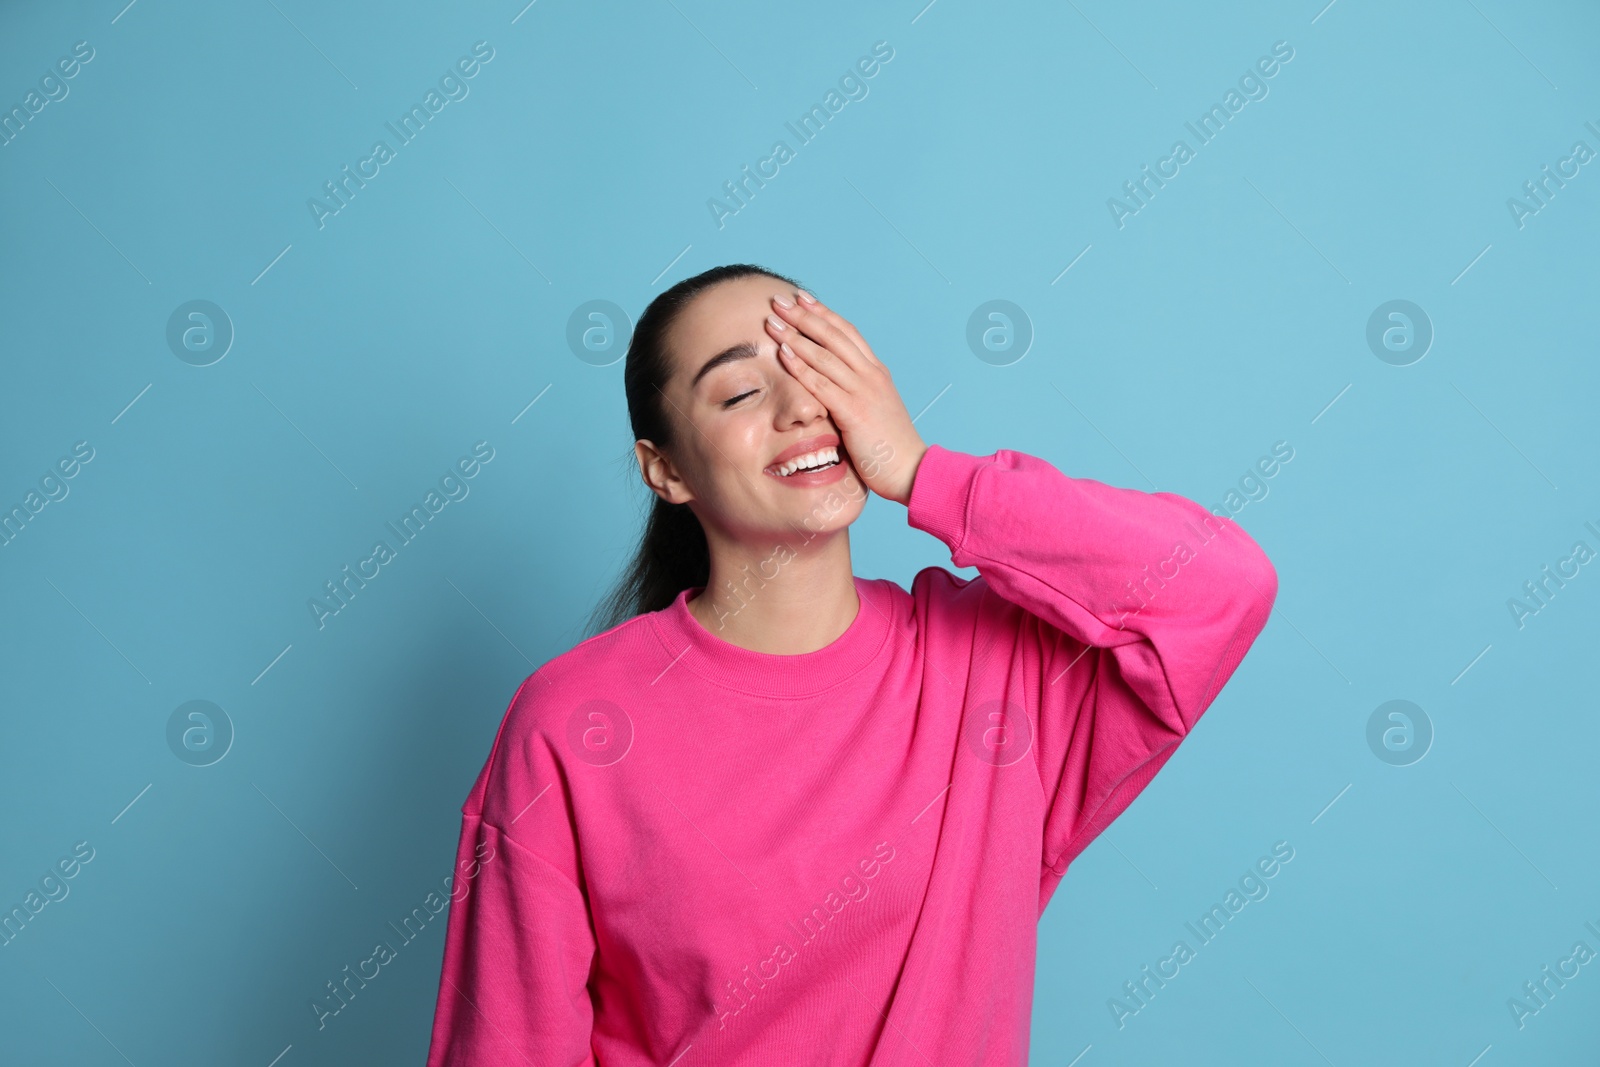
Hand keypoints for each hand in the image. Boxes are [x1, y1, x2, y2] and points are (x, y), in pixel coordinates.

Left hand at [765, 290, 928, 505]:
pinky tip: (783, 354)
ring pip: (824, 356)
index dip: (823, 313)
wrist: (912, 470)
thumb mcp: (874, 410)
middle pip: (833, 336)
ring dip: (796, 336)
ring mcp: (864, 392)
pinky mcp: (854, 412)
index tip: (802, 298)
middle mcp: (871, 375)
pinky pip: (822, 384)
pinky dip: (800, 367)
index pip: (847, 332)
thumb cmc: (890, 446)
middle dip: (804, 316)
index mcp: (876, 372)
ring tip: (772, 322)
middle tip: (779, 300)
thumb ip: (855, 393)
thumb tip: (832, 386)